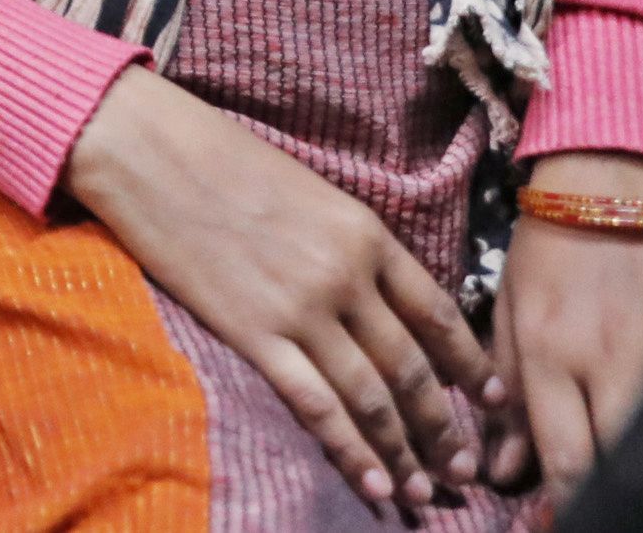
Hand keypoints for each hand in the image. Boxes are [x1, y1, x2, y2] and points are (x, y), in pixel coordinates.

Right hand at [64, 69, 493, 512]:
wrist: (148, 151)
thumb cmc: (219, 158)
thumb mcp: (308, 190)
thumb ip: (346, 244)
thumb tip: (371, 297)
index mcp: (366, 233)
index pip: (437, 312)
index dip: (471, 363)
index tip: (493, 399)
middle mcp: (347, 276)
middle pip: (411, 367)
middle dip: (444, 426)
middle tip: (465, 471)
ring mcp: (302, 309)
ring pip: (371, 396)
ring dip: (403, 452)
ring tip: (422, 492)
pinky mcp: (255, 333)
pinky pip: (316, 404)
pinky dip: (349, 450)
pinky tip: (372, 483)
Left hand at [484, 153, 642, 497]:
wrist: (617, 175)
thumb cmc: (551, 244)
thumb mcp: (511, 309)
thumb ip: (511, 393)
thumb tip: (503, 470)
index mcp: (555, 354)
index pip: (566, 460)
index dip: (563, 510)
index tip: (552, 530)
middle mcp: (614, 360)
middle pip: (624, 460)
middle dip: (614, 498)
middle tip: (602, 511)